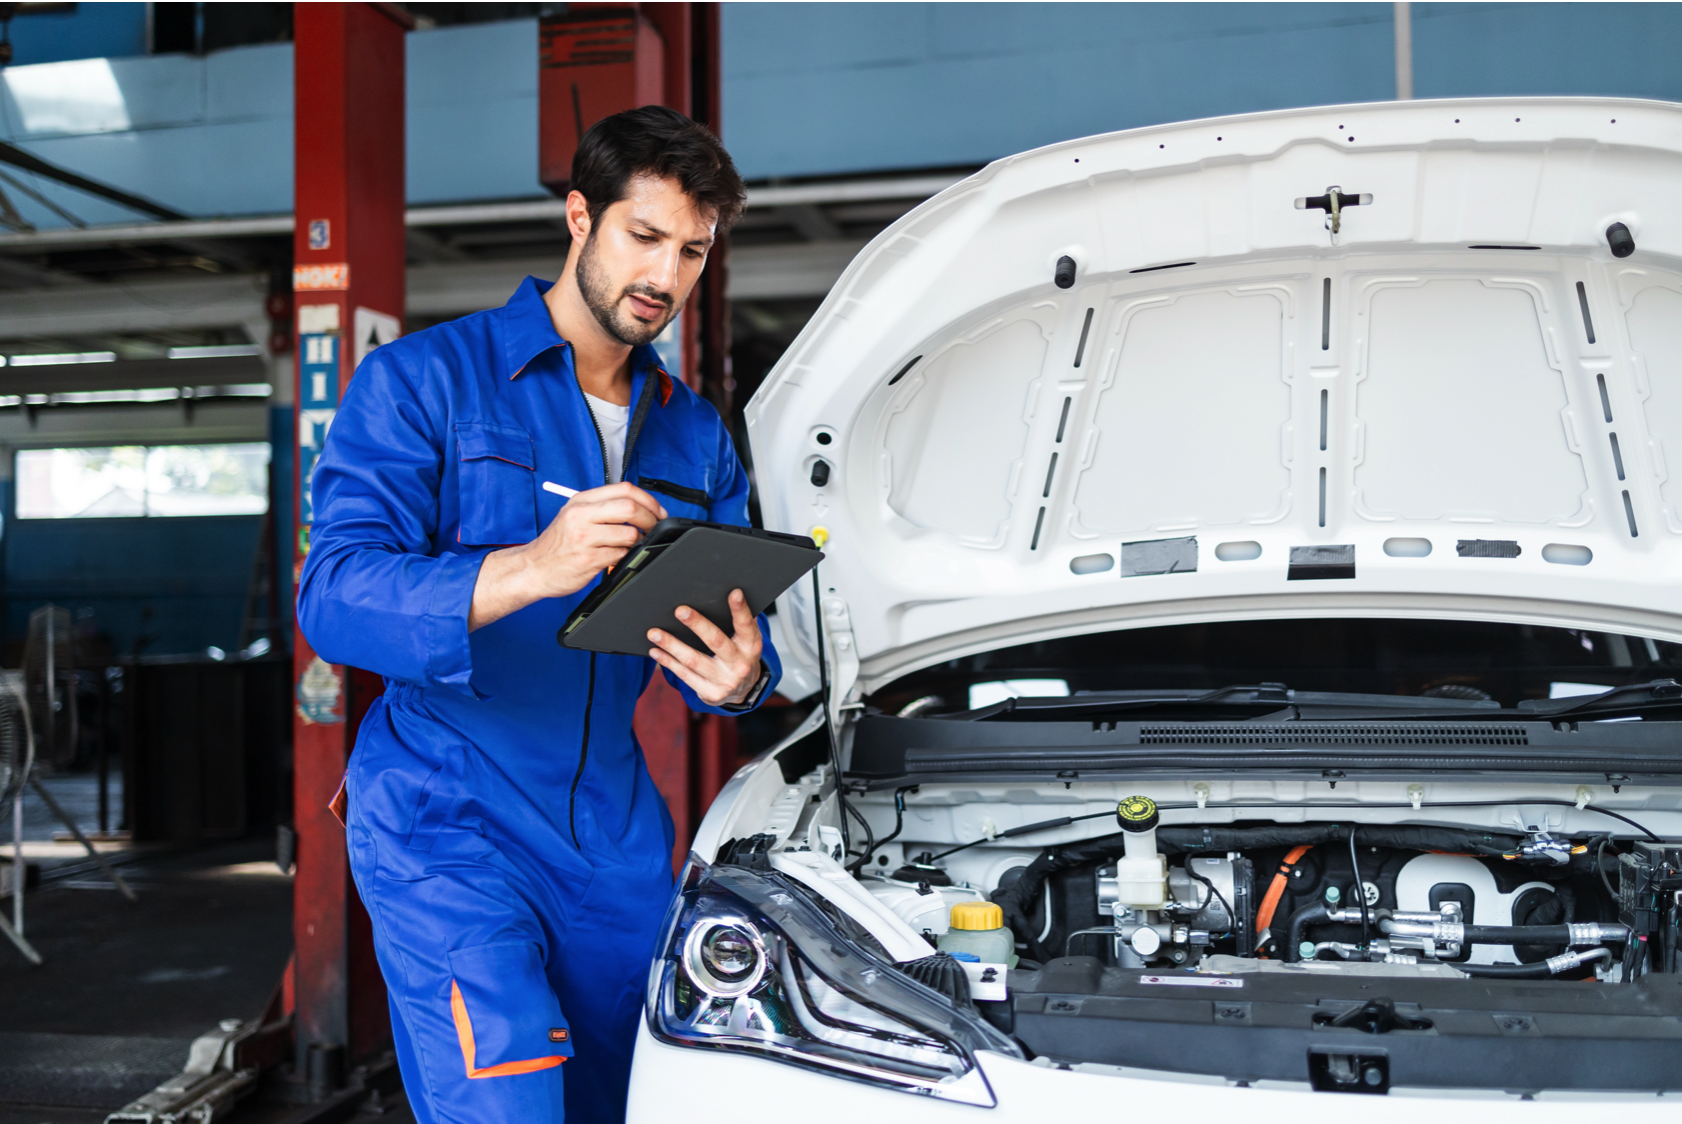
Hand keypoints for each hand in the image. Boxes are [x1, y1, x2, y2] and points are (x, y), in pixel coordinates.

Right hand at [469, 482, 665, 630]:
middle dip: (650, 519)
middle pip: (630, 508)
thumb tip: (639, 506)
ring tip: (630, 544)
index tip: (657, 511)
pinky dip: (625, 556)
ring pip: (629, 534)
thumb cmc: (557, 544)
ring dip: (638, 541)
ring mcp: (584, 538)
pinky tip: (616, 556)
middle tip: (653, 528)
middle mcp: (581, 516)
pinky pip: (620, 555)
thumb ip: (602, 507)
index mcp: (580, 501)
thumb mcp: (574, 516)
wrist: (533, 568)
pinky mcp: (588, 559)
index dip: (649, 500)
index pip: (624, 489)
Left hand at [647, 589, 763, 706]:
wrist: (743, 690)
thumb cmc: (740, 656)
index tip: (734, 593)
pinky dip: (668, 661)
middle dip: (697, 625)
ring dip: (672, 645)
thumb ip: (737, 624)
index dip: (740, 610)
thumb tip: (717, 597)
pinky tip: (656, 651)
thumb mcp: (746, 640)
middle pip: (716, 642)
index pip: (746, 626)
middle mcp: (740, 664)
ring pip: (693, 660)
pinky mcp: (710, 693)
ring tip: (654, 633)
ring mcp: (725, 681)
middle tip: (680, 610)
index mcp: (751, 646)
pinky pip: (684, 675)